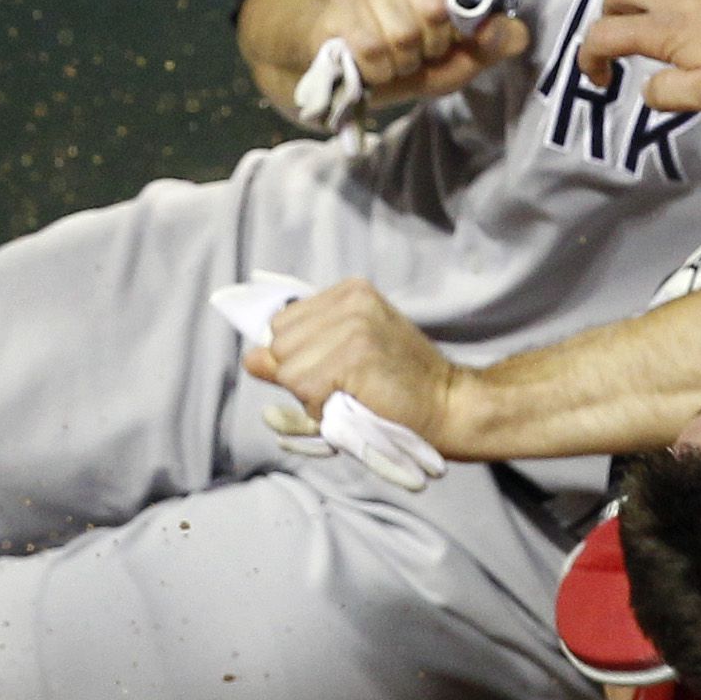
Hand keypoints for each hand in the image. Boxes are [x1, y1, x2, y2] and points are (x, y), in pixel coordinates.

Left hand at [244, 278, 472, 455]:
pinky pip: (303, 388)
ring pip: (287, 369)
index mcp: (348, 291)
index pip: (280, 323)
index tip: (333, 370)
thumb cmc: (399, 385)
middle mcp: (350, 299)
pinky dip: (321, 408)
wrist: (449, 404)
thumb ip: (299, 353)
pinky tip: (354, 402)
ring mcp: (353, 325)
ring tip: (350, 394)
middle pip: (278, 344)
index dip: (296, 357)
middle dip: (300, 375)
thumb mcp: (346, 356)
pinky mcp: (355, 354)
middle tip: (345, 385)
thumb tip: (251, 358)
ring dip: (310, 395)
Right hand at [317, 0, 532, 104]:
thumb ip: (496, 40)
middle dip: (434, 45)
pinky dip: (379, 71)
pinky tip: (376, 65)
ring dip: (405, 61)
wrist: (354, 64)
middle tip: (423, 48)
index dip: (465, 24)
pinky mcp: (337, 4)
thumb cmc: (420, 51)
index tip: (454, 33)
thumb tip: (513, 33)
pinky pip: (371, 49)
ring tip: (399, 56)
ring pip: (402, 34)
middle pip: (434, 11)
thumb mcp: (467, 51)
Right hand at [583, 0, 700, 113]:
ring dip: (636, 0)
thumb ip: (669, 94)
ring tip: (655, 27)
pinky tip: (689, 9)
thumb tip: (646, 88)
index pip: (603, 35)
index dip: (589, 59)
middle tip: (622, 49)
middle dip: (606, 20)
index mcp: (665, 28)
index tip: (602, 80)